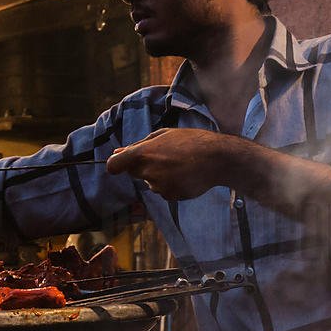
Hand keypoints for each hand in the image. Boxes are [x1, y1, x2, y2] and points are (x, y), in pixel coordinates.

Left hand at [106, 128, 239, 200]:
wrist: (216, 158)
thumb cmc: (191, 142)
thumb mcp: (163, 135)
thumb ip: (138, 145)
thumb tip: (117, 152)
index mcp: (143, 153)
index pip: (114, 165)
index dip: (116, 165)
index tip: (119, 165)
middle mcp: (148, 171)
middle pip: (134, 173)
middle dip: (143, 167)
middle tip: (165, 157)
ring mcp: (159, 185)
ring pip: (151, 183)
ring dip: (159, 176)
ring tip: (180, 165)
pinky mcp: (170, 196)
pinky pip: (164, 192)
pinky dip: (171, 185)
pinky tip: (185, 176)